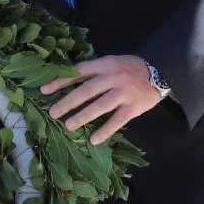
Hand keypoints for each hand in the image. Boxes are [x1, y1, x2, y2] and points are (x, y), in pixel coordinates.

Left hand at [41, 55, 161, 144]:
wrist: (159, 73)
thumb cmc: (129, 69)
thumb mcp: (111, 63)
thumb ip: (93, 71)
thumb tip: (66, 82)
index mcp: (105, 64)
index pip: (79, 72)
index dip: (61, 80)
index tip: (44, 90)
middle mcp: (113, 77)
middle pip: (87, 90)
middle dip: (68, 101)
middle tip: (52, 112)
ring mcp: (124, 93)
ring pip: (100, 105)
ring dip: (83, 116)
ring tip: (68, 126)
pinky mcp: (133, 107)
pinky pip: (117, 120)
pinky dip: (105, 130)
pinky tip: (93, 140)